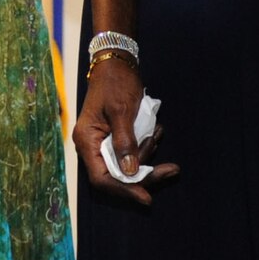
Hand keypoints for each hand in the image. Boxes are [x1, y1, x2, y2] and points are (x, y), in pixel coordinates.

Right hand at [73, 55, 176, 205]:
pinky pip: (129, 152)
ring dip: (147, 155)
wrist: (115, 62)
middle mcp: (91, 146)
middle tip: (171, 170)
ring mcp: (102, 143)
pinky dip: (144, 146)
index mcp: (86, 140)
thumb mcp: (121, 110)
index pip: (102, 178)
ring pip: (126, 165)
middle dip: (144, 174)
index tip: (147, 197)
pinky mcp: (113, 138)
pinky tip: (156, 132)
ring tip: (159, 133)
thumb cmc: (115, 82)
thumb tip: (131, 172)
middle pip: (117, 175)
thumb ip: (125, 141)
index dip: (124, 190)